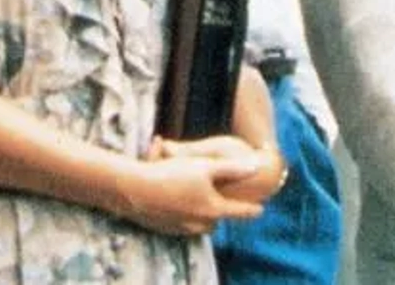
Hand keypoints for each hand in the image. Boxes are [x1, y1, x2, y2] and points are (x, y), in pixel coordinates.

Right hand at [112, 153, 263, 235]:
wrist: (133, 190)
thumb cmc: (171, 174)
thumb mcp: (205, 165)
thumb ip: (233, 168)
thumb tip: (256, 167)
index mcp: (213, 209)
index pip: (240, 212)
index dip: (252, 209)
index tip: (261, 209)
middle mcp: (200, 224)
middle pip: (218, 219)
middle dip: (221, 210)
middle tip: (221, 198)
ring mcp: (182, 229)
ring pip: (200, 223)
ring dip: (202, 213)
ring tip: (198, 197)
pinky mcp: (166, 230)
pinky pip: (183, 224)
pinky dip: (185, 214)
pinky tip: (176, 199)